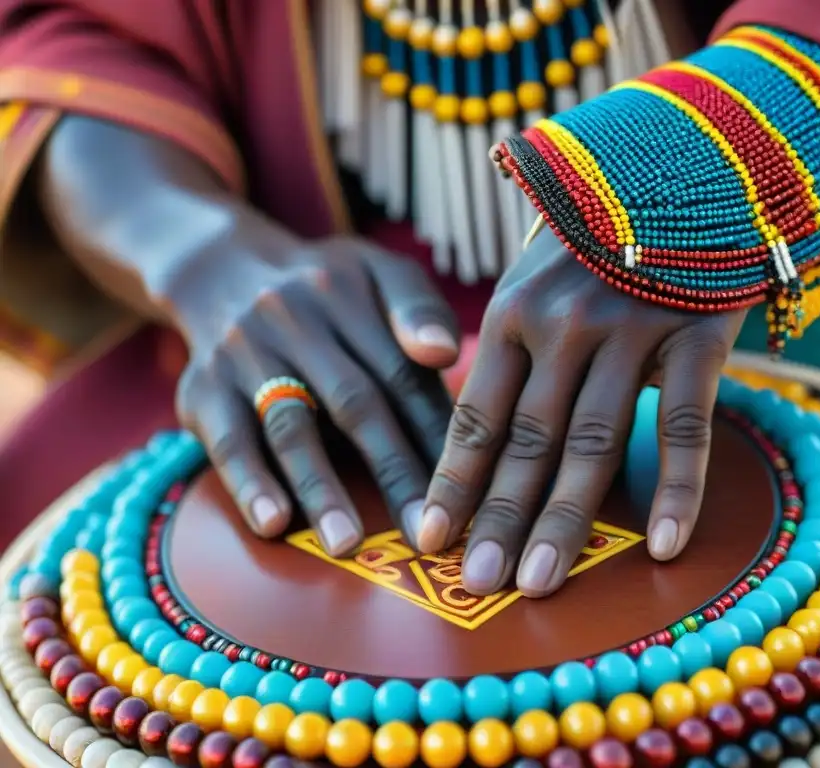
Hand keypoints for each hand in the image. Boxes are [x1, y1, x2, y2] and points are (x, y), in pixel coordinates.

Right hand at [174, 234, 458, 556]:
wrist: (220, 269)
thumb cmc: (326, 290)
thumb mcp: (377, 274)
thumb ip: (418, 309)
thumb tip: (444, 353)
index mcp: (350, 294)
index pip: (402, 372)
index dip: (435, 434)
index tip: (466, 489)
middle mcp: (294, 320)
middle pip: (355, 403)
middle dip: (394, 472)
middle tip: (425, 536)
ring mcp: (244, 354)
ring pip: (290, 427)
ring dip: (320, 488)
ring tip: (348, 544)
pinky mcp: (202, 388)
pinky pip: (228, 441)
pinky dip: (251, 484)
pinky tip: (274, 524)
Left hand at [420, 228, 745, 596]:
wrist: (689, 161)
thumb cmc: (601, 233)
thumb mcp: (539, 272)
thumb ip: (515, 342)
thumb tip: (484, 422)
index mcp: (514, 311)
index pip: (476, 414)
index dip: (453, 481)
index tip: (430, 539)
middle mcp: (563, 324)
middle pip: (527, 440)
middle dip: (499, 516)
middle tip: (478, 583)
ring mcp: (631, 328)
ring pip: (594, 442)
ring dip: (565, 519)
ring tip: (539, 582)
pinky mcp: (698, 331)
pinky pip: (685, 424)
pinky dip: (676, 488)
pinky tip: (662, 545)